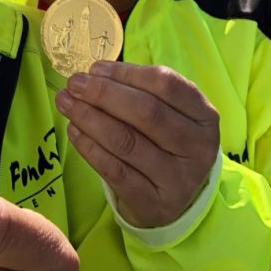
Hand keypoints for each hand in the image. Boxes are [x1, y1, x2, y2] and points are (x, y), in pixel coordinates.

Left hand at [55, 62, 218, 228]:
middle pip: (146, 112)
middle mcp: (197, 148)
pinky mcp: (153, 203)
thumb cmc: (164, 140)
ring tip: (66, 102)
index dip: (127, 73)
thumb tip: (94, 73)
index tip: (95, 68)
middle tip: (74, 84)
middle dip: (104, 94)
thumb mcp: (167, 112)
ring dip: (89, 118)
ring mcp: (177, 178)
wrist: (174, 198)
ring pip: (126, 141)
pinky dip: (89, 148)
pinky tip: (74, 131)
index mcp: (204, 115)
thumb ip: (138, 89)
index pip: (166, 84)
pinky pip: (114, 170)